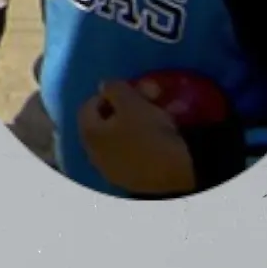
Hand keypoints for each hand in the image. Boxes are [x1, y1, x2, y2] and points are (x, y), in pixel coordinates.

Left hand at [77, 80, 196, 196]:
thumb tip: (104, 86)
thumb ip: (114, 89)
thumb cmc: (150, 134)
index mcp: (90, 135)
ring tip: (163, 116)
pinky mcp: (133, 181)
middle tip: (150, 99)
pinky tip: (164, 136)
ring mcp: (114, 171)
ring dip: (139, 123)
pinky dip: (146, 142)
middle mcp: (96, 155)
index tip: (131, 89)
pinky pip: (135, 154)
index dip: (109, 92)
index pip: (89, 105)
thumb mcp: (132, 102)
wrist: (177, 175)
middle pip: (107, 123)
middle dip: (128, 107)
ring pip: (123, 138)